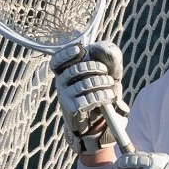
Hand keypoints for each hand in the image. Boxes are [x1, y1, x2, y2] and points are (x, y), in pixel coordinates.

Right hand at [51, 41, 127, 156]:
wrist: (98, 121)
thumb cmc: (100, 90)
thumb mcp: (107, 71)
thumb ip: (106, 55)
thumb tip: (99, 48)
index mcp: (65, 71)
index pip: (57, 60)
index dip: (66, 54)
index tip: (80, 50)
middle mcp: (61, 83)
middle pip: (75, 69)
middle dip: (94, 67)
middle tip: (105, 72)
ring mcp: (65, 96)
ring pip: (84, 84)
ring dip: (102, 82)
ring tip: (111, 85)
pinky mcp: (72, 109)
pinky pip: (88, 99)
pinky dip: (102, 95)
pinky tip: (109, 95)